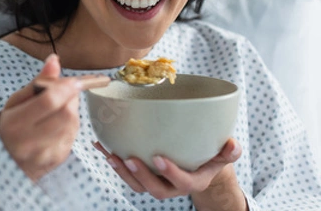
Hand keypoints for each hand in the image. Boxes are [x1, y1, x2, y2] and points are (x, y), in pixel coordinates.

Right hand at [0, 54, 82, 181]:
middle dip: (69, 98)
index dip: (65, 87)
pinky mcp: (59, 159)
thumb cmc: (10, 126)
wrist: (7, 162)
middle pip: (66, 113)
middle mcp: (31, 142)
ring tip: (57, 108)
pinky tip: (58, 124)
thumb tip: (54, 60)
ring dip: (71, 110)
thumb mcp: (16, 101)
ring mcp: (47, 154)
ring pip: (73, 123)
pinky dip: (70, 124)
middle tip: (62, 93)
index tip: (73, 80)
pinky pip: (74, 135)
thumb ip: (37, 82)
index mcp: (16, 124)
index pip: (49, 102)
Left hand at [93, 139, 247, 209]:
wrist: (198, 164)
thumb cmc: (209, 155)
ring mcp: (156, 182)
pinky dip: (112, 159)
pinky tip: (100, 144)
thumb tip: (233, 144)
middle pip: (155, 189)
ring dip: (122, 171)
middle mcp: (172, 186)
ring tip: (110, 155)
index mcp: (192, 181)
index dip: (170, 173)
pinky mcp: (142, 175)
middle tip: (129, 159)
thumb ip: (227, 151)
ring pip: (137, 185)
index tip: (159, 158)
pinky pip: (125, 172)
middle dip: (141, 176)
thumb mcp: (221, 154)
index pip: (182, 182)